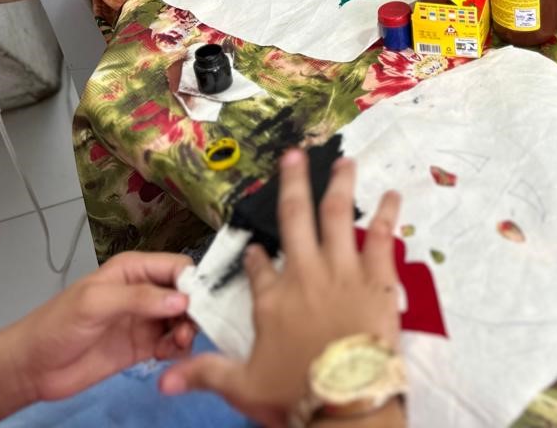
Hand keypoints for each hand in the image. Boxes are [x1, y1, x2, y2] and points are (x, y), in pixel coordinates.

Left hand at [14, 252, 194, 403]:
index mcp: (134, 270)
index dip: (194, 281)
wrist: (32, 368)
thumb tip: (183, 300)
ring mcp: (146, 320)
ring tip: (178, 345)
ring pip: (184, 319)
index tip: (201, 304)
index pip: (177, 267)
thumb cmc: (58, 325)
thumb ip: (139, 298)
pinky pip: (173, 344)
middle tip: (189, 330)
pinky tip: (167, 356)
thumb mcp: (95, 302)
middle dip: (195, 310)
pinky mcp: (144, 347)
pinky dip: (178, 349)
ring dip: (188, 331)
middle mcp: (146, 291)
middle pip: (187, 294)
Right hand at [161, 153, 402, 427]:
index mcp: (272, 299)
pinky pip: (382, 237)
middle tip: (294, 155)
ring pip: (339, 216)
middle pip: (296, 219)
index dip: (256, 256)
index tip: (255, 247)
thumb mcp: (243, 387)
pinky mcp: (377, 277)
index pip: (258, 269)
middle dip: (293, 184)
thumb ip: (207, 373)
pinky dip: (387, 214)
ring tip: (346, 161)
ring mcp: (342, 271)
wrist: (345, 401)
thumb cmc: (294, 394)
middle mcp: (304, 274)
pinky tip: (392, 195)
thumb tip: (164, 381)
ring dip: (341, 186)